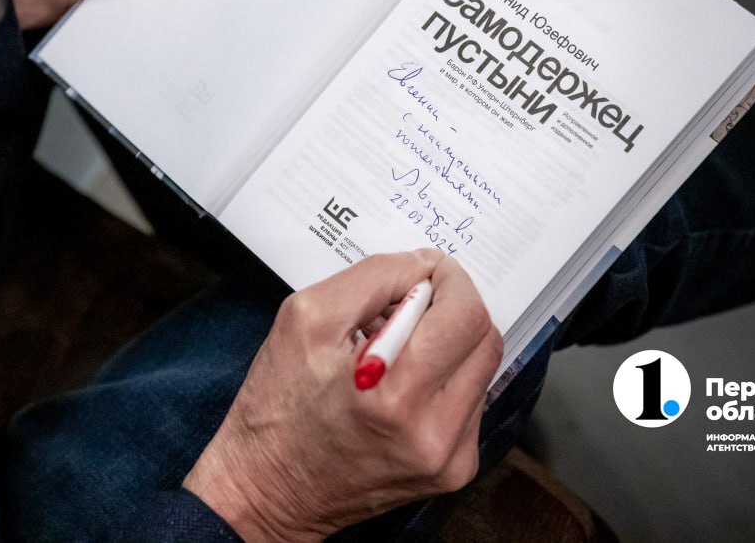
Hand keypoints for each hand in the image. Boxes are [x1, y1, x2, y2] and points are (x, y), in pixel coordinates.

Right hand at [184, 249, 502, 540]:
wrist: (269, 487)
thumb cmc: (279, 406)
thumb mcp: (305, 317)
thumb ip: (374, 279)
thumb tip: (424, 266)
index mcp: (392, 392)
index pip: (463, 314)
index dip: (449, 280)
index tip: (426, 272)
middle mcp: (431, 431)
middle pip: (484, 338)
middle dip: (453, 307)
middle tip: (412, 303)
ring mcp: (448, 457)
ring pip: (483, 367)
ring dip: (450, 342)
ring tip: (401, 346)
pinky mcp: (453, 470)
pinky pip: (472, 401)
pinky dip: (446, 378)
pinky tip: (405, 381)